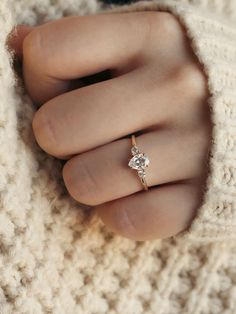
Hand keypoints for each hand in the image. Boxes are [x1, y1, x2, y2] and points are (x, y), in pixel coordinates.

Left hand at [9, 11, 211, 240]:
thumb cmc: (172, 79)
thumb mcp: (135, 44)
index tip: (62, 90)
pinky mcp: (202, 198)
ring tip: (110, 165)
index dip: (41, 79)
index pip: (50, 52)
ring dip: (86, 179)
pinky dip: (118, 212)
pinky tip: (134, 194)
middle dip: (59, 139)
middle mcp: (178, 86)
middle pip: (57, 127)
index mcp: (153, 36)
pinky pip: (127, 220)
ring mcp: (196, 146)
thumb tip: (15, 42)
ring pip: (86, 181)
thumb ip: (77, 43)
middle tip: (85, 136)